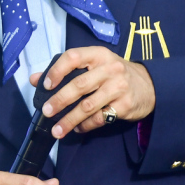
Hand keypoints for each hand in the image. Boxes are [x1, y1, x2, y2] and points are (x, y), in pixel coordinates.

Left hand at [29, 46, 155, 137]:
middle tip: (46, 112)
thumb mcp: (94, 65)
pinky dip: (85, 126)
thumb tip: (34, 79)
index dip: (57, 70)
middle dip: (60, 100)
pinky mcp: (124, 105)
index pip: (73, 56)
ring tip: (57, 130)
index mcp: (98, 55)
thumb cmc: (114, 74)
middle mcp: (110, 69)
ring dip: (69, 120)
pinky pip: (100, 118)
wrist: (150, 86)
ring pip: (88, 106)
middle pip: (79, 85)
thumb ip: (65, 70)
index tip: (46, 85)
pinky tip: (77, 128)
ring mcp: (119, 87)